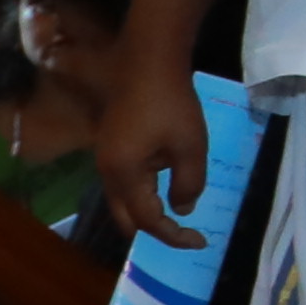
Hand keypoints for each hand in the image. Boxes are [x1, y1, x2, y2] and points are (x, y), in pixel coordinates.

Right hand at [97, 62, 213, 248]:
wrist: (148, 63)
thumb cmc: (171, 104)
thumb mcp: (190, 147)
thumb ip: (188, 184)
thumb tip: (182, 210)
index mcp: (123, 175)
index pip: (146, 221)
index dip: (173, 236)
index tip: (200, 241)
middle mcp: (106, 172)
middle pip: (125, 218)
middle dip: (153, 231)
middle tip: (185, 235)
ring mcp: (105, 158)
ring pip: (122, 201)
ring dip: (147, 212)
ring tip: (178, 218)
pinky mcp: (111, 146)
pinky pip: (124, 182)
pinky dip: (142, 194)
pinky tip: (165, 188)